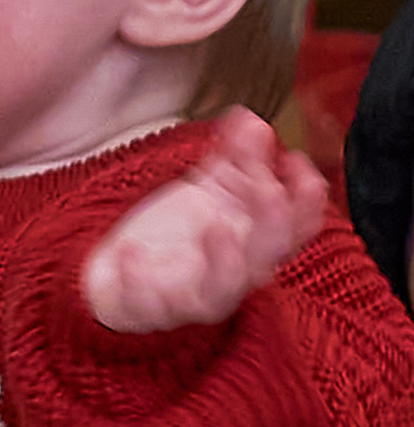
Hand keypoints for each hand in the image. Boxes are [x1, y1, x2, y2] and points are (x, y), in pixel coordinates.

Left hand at [82, 108, 326, 333]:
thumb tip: (251, 117)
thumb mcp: (209, 187)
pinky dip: (138, 279)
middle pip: (267, 254)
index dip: (305, 198)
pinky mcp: (151, 309)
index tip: (294, 160)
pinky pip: (149, 303)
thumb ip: (235, 154)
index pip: (296, 227)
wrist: (121, 273)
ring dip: (224, 261)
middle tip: (265, 185)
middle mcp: (234, 275)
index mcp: (255, 244)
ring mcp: (193, 296)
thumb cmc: (180, 231)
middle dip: (272, 219)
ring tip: (214, 227)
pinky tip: (128, 252)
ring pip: (222, 291)